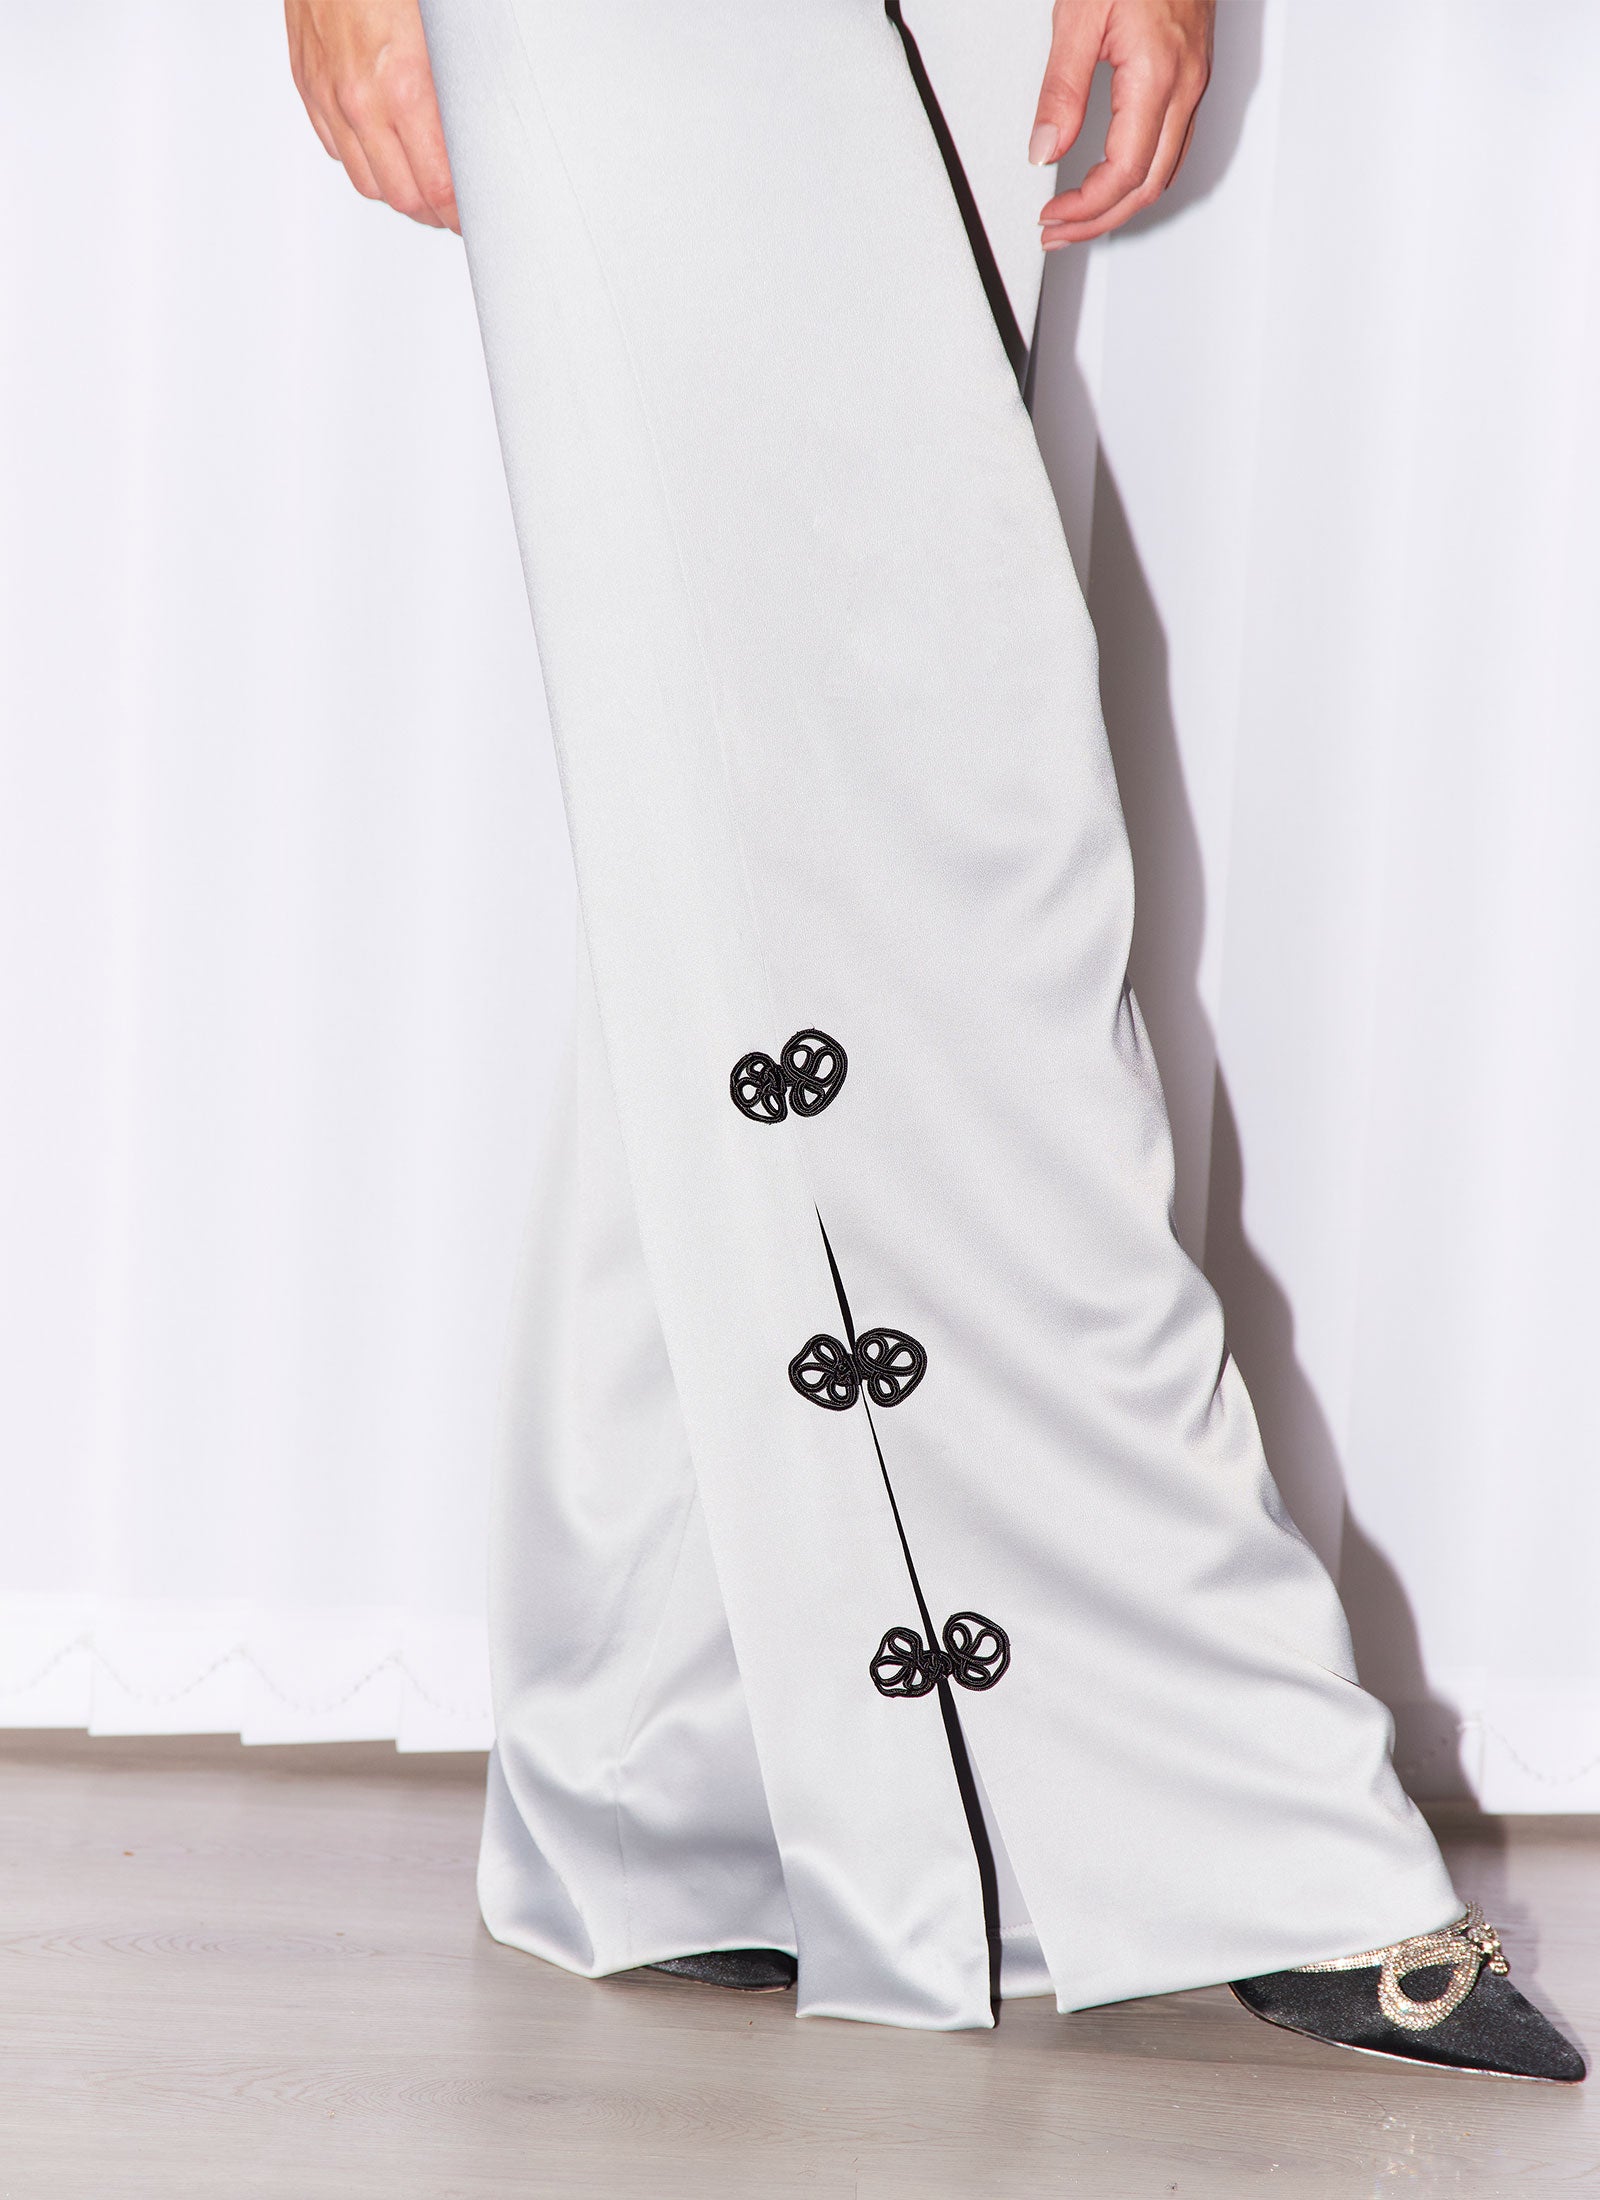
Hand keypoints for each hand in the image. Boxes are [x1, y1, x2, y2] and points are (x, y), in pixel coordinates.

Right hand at [285, 0, 457, 231]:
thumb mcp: (445, 30)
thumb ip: (460, 84)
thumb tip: (480, 132)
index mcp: (403, 85)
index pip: (438, 185)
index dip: (460, 213)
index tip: (475, 216)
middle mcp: (361, 99)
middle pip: (403, 196)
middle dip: (435, 214)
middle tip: (456, 212)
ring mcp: (329, 95)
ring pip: (369, 182)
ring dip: (400, 193)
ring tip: (424, 190)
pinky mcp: (308, 84)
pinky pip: (337, 150)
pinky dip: (364, 162)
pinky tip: (385, 153)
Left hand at [1031, 0, 1214, 246]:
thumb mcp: (1079, 15)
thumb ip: (1061, 89)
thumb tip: (1044, 149)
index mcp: (1158, 75)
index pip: (1123, 173)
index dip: (1085, 208)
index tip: (1050, 215)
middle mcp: (1185, 86)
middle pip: (1148, 187)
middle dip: (1099, 221)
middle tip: (1057, 232)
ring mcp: (1195, 83)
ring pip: (1165, 173)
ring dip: (1121, 206)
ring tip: (1079, 218)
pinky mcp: (1193, 76)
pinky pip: (1172, 147)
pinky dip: (1141, 178)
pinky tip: (1113, 182)